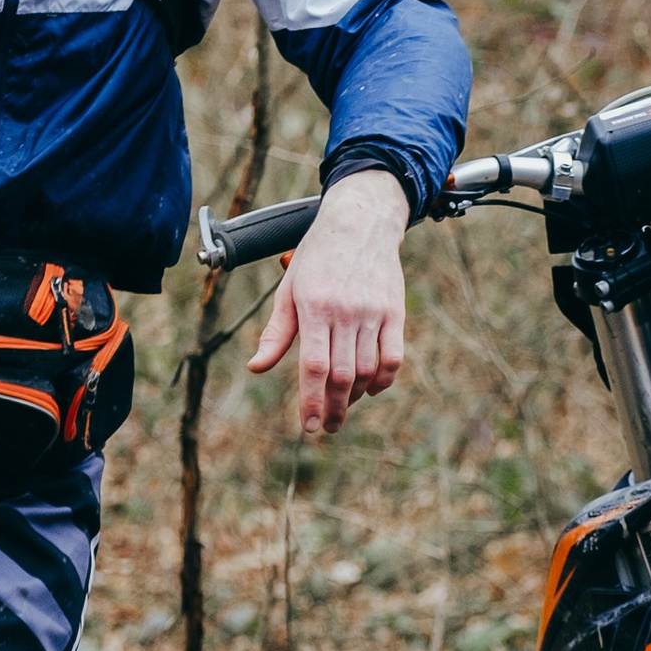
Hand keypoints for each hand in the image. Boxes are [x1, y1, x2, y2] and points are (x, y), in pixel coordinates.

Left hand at [248, 169, 409, 435]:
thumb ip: (276, 333)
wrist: (360, 223)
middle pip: (341, 376)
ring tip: (342, 405)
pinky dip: (382, 380)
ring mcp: (373, 312)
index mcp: (313, 307)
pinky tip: (370, 388)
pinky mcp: (394, 312)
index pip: (314, 366)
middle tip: (325, 427)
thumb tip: (256, 368)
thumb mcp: (288, 290)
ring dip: (355, 396)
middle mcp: (345, 311)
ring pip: (367, 370)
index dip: (311, 401)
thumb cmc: (317, 258)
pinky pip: (393, 358)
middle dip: (333, 409)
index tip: (308, 426)